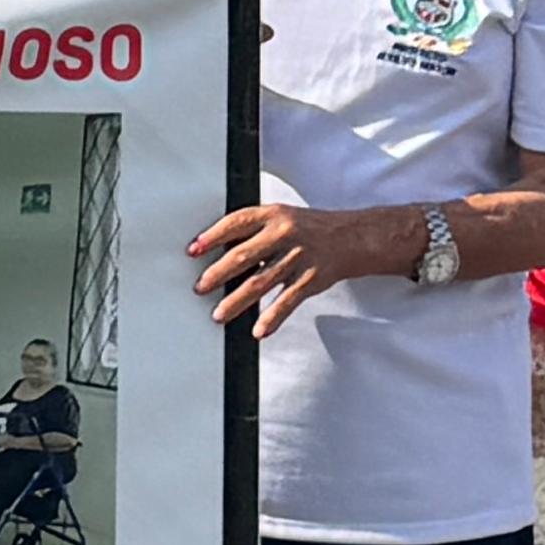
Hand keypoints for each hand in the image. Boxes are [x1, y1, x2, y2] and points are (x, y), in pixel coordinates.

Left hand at [187, 202, 407, 335]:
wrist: (352, 237)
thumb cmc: (306, 228)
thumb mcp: (279, 217)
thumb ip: (252, 231)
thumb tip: (215, 251)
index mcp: (272, 215)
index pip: (236, 223)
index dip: (212, 237)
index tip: (193, 251)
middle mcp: (284, 234)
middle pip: (244, 255)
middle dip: (218, 273)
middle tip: (199, 287)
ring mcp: (298, 257)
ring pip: (261, 282)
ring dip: (237, 301)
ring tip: (218, 314)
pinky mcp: (311, 279)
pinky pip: (287, 301)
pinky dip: (272, 317)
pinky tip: (259, 330)